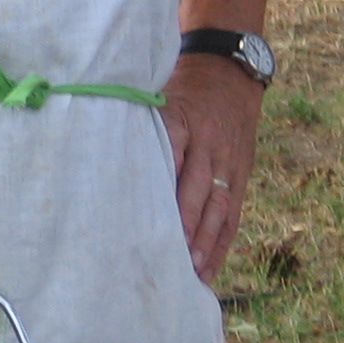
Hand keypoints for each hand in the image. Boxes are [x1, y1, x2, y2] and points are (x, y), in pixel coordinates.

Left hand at [159, 53, 264, 282]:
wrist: (229, 72)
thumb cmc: (181, 91)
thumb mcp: (160, 99)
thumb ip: (140, 131)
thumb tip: (102, 166)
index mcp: (182, 121)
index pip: (171, 157)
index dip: (163, 188)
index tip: (146, 217)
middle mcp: (208, 143)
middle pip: (198, 188)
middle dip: (186, 224)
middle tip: (169, 254)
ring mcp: (228, 161)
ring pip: (219, 205)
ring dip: (205, 240)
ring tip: (190, 269)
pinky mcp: (241, 174)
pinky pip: (233, 213)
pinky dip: (221, 244)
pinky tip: (207, 269)